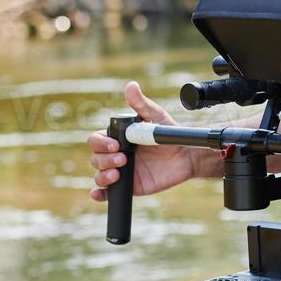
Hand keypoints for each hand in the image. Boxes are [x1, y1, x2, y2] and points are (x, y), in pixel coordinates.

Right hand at [87, 81, 195, 202]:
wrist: (185, 156)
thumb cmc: (168, 134)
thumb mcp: (155, 116)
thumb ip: (141, 104)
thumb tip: (131, 86)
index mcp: (117, 138)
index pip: (96, 140)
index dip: (101, 143)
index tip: (116, 144)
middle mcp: (115, 154)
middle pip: (95, 158)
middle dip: (104, 159)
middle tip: (122, 158)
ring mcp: (120, 171)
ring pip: (99, 175)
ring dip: (103, 175)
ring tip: (119, 173)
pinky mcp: (128, 187)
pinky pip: (107, 193)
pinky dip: (98, 194)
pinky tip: (98, 194)